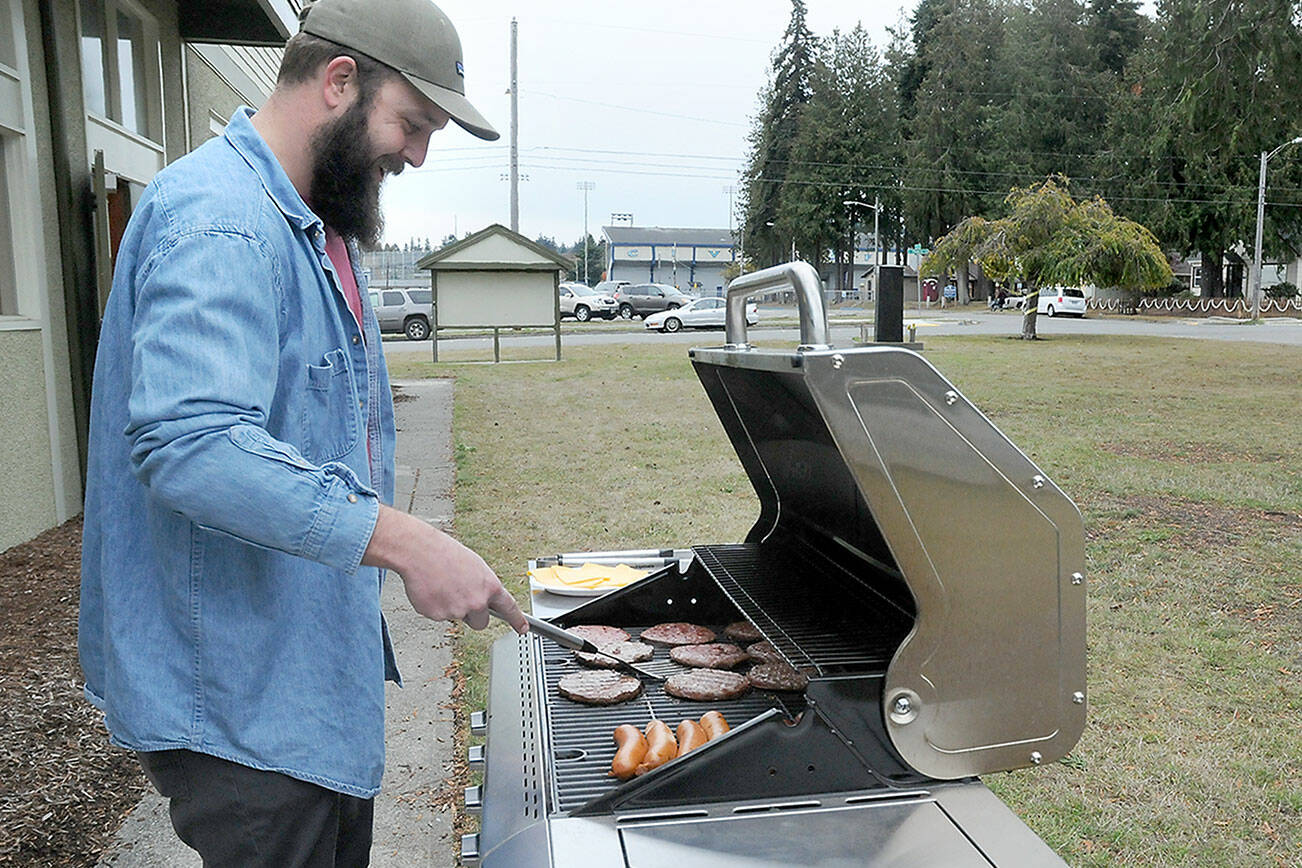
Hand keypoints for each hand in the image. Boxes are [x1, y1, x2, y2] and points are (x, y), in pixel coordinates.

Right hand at [363, 505, 527, 632]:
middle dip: (473, 615)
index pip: (509, 608)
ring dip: (452, 607)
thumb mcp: (475, 566)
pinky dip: (435, 606)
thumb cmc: (445, 554)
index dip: (517, 621)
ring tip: (443, 585)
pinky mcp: (438, 615)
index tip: (522, 628)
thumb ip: (483, 586)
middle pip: (481, 623)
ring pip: (458, 618)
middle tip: (461, 597)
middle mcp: (476, 602)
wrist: (419, 551)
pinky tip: (432, 589)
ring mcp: (457, 610)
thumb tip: (484, 598)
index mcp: (490, 587)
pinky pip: (439, 616)